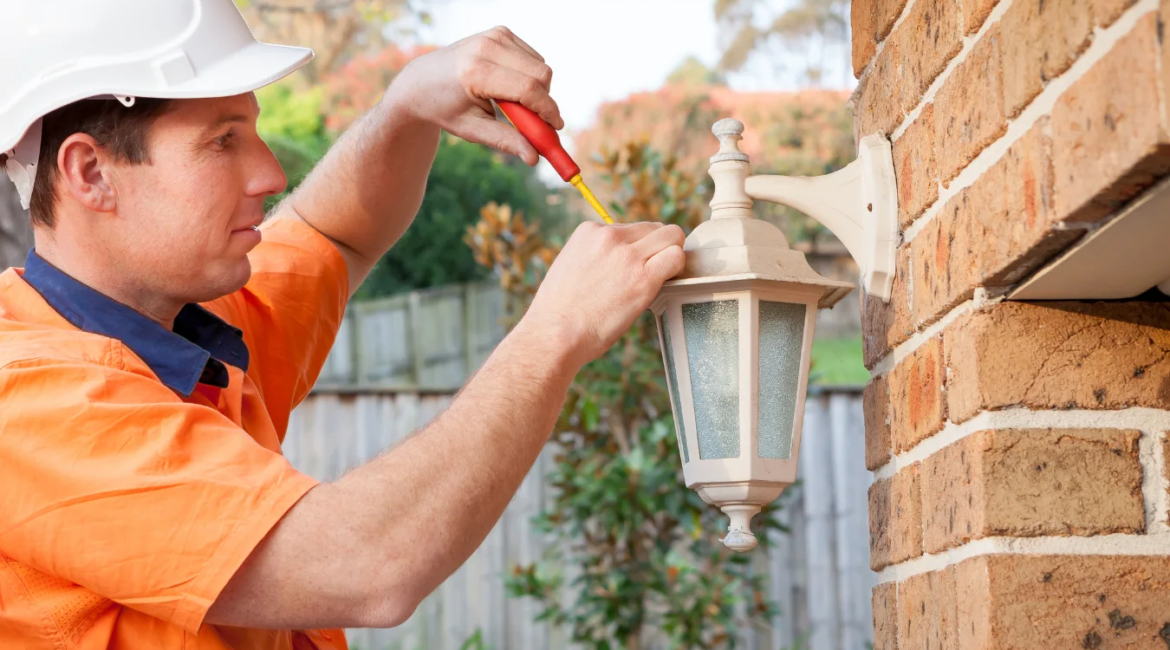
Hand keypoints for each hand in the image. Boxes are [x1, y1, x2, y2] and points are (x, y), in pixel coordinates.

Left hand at [385, 26, 559, 165]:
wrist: (421, 81)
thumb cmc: (445, 108)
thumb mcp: (472, 130)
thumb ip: (505, 141)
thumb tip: (534, 158)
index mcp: (476, 72)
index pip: (527, 89)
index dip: (547, 110)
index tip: (556, 127)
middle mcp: (486, 47)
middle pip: (541, 75)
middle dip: (545, 101)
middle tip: (535, 122)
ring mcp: (494, 35)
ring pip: (540, 65)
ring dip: (537, 89)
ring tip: (512, 104)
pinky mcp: (500, 32)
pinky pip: (533, 57)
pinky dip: (530, 75)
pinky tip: (508, 85)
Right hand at [522, 222, 686, 365]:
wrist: (555, 333)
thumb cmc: (559, 311)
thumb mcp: (570, 266)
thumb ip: (595, 256)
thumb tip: (617, 263)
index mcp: (589, 231)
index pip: (630, 228)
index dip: (636, 249)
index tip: (631, 268)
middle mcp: (610, 236)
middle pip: (654, 228)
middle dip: (658, 247)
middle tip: (655, 269)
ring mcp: (628, 256)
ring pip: (672, 236)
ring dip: (672, 254)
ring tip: (663, 275)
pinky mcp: (644, 278)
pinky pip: (676, 258)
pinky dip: (677, 269)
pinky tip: (667, 283)